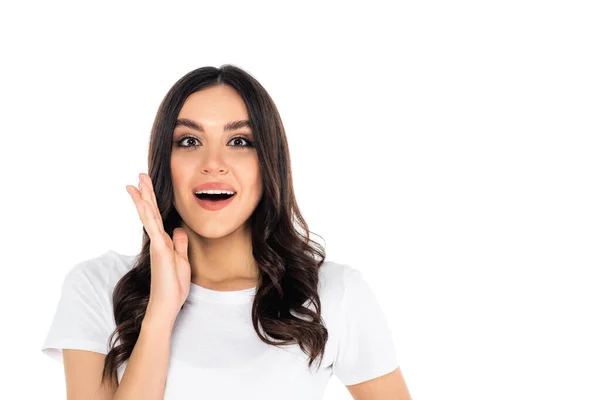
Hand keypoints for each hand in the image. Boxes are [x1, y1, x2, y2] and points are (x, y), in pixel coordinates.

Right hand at [125, 173, 190, 324]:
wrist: (167, 304)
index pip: (157, 216)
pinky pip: (153, 227)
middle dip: (145, 193)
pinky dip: (148, 214)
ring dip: (143, 198)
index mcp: (163, 241)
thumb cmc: (173, 285)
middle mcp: (157, 240)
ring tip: (136, 182)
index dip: (152, 201)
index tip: (147, 185)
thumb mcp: (182, 259)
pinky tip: (144, 202)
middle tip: (139, 175)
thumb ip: (179, 243)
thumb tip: (178, 229)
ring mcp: (157, 243)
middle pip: (150, 211)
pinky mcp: (159, 249)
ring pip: (148, 216)